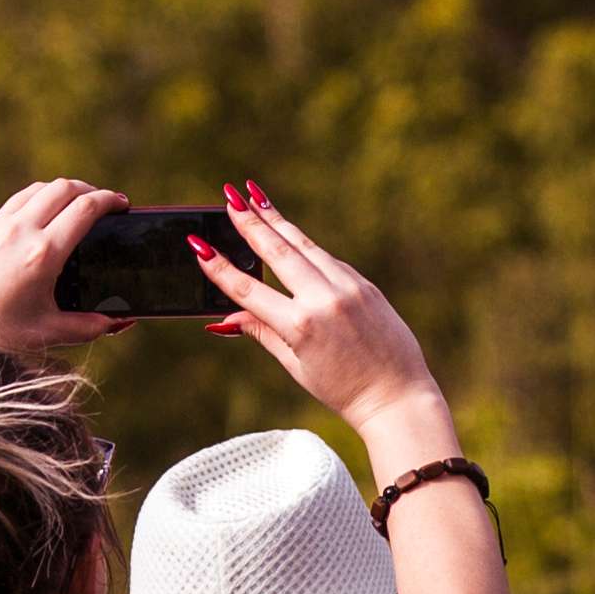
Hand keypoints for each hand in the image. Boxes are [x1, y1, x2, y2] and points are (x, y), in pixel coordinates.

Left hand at [0, 178, 128, 356]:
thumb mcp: (51, 333)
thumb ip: (91, 326)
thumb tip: (119, 321)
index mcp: (42, 254)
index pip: (85, 208)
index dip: (109, 199)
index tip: (121, 203)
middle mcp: (17, 232)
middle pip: (62, 188)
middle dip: (88, 189)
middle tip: (102, 202)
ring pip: (33, 191)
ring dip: (58, 192)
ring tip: (71, 206)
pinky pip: (9, 209)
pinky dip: (30, 209)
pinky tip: (35, 227)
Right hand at [204, 185, 442, 438]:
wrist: (396, 396)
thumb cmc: (342, 389)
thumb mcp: (296, 365)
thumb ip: (262, 332)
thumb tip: (226, 318)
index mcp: (300, 327)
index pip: (249, 290)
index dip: (219, 268)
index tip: (198, 245)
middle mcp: (324, 300)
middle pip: (277, 252)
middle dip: (251, 222)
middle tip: (230, 197)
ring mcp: (348, 288)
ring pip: (305, 246)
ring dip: (277, 221)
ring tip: (255, 197)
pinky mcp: (365, 285)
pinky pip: (328, 260)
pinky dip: (306, 247)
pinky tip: (289, 234)